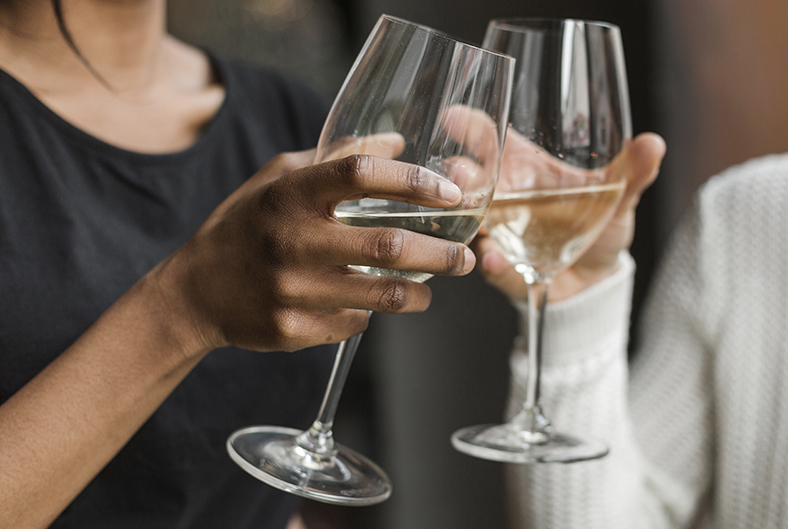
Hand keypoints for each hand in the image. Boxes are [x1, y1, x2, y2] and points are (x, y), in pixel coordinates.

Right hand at [157, 146, 474, 355]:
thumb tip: (395, 141)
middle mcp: (291, 240)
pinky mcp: (292, 328)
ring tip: (431, 289)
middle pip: (387, 244)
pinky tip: (368, 306)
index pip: (360, 173)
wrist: (195, 291)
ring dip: (419, 293)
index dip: (412, 179)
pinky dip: (370, 315)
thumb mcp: (278, 179)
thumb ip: (336, 158)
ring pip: (381, 294)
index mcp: (290, 194)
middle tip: (466, 256)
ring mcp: (292, 289)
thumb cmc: (245, 226)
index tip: (449, 193)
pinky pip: (353, 324)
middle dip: (441, 253)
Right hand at [473, 132, 665, 301]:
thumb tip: (653, 143)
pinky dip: (493, 262)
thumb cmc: (599, 227)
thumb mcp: (618, 197)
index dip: (469, 125)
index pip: (490, 140)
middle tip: (458, 171)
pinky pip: (490, 262)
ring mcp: (497, 232)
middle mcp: (503, 197)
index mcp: (524, 169)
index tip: (452, 116)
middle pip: (469, 178)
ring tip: (473, 216)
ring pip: (469, 221)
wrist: (594, 281)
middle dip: (459, 173)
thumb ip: (632, 172)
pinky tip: (497, 260)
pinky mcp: (501, 265)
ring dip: (466, 217)